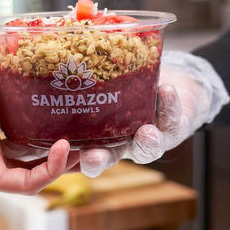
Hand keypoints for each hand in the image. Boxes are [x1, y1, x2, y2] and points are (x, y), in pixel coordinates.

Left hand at [0, 0, 76, 193]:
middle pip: (33, 145)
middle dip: (65, 140)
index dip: (43, 107)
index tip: (69, 92)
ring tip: (96, 145)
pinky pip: (26, 181)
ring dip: (68, 161)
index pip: (18, 114)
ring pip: (37, 168)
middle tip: (94, 126)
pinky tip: (65, 149)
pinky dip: (49, 170)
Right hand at [78, 66, 206, 177]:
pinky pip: (173, 121)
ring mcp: (151, 138)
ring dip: (147, 142)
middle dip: (102, 159)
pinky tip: (166, 91)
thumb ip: (86, 84)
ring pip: (149, 148)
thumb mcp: (105, 89)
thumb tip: (54, 67)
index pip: (90, 158)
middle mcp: (126, 144)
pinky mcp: (174, 127)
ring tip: (147, 131)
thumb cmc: (128, 90)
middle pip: (112, 158)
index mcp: (105, 140)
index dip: (86, 162)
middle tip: (95, 158)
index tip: (78, 157)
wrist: (168, 90)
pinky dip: (169, 105)